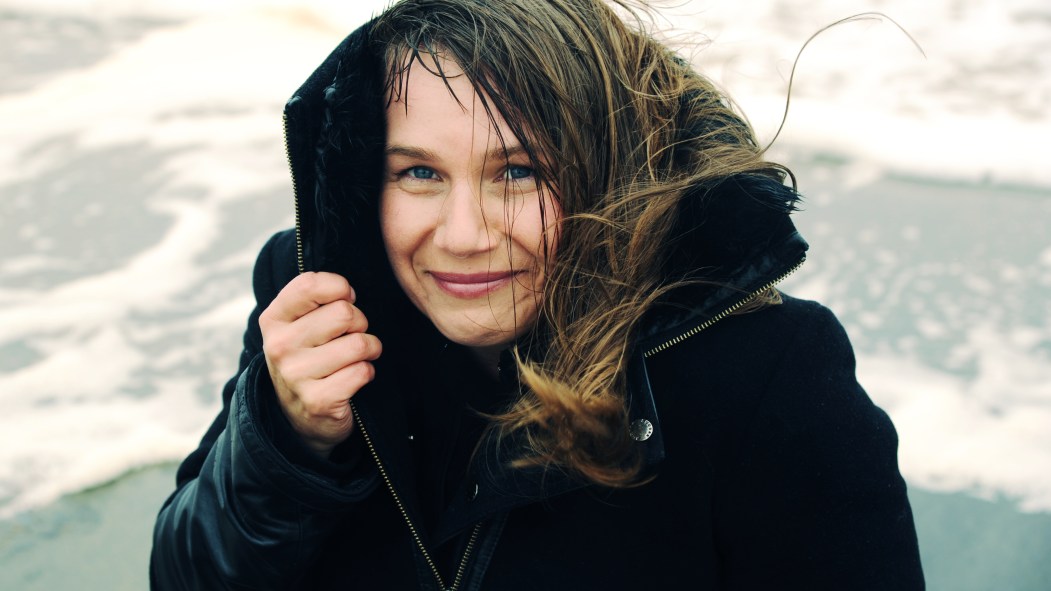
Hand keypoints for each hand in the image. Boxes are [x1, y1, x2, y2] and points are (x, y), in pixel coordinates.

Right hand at [259, 272, 381, 458]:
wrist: (298, 417)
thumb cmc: (308, 358)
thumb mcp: (299, 324)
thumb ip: (315, 298)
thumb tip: (348, 289)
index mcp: (273, 320)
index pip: (310, 285)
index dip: (340, 288)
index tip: (345, 300)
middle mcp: (279, 346)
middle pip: (344, 313)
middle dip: (359, 323)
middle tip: (351, 336)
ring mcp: (296, 375)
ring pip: (359, 343)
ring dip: (368, 349)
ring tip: (356, 357)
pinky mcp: (318, 401)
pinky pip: (363, 371)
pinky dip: (367, 373)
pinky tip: (353, 379)